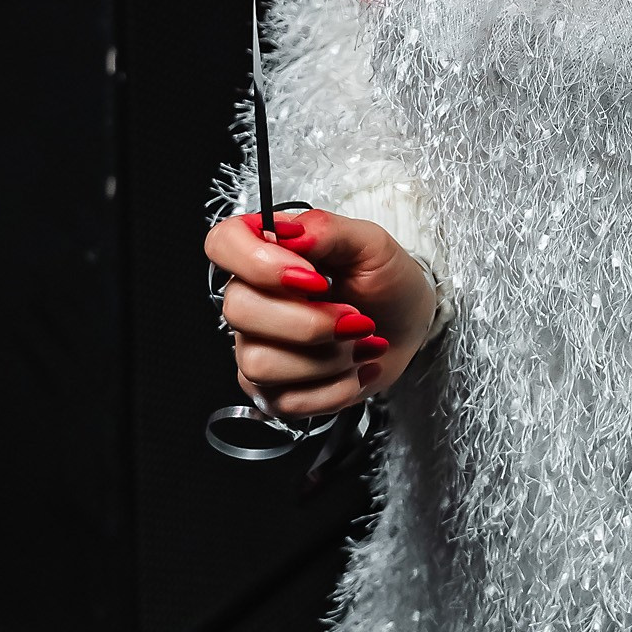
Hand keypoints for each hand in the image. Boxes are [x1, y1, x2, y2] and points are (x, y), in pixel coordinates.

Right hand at [204, 207, 438, 416]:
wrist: (408, 326)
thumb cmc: (386, 280)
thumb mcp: (370, 243)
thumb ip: (327, 230)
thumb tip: (289, 233)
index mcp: (269, 252)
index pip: (222, 243)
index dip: (259, 262)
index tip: (313, 277)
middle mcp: (253, 298)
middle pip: (239, 311)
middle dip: (310, 322)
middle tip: (353, 316)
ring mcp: (257, 347)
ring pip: (259, 363)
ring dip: (327, 359)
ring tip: (358, 344)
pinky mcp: (272, 390)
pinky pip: (285, 400)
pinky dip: (334, 388)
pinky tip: (355, 369)